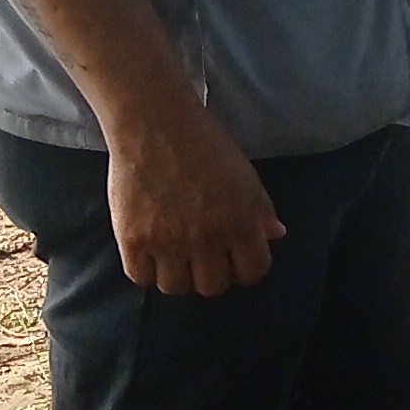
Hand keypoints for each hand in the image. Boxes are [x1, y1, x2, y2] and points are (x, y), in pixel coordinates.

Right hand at [107, 101, 286, 296]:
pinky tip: (149, 249)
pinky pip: (141, 277)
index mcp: (241, 222)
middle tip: (202, 256)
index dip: (245, 268)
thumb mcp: (245, 175)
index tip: (233, 259)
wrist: (154, 122)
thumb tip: (276, 236)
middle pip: (213, 287)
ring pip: (176, 287)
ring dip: (177, 274)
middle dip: (211, 274)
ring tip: (173, 253)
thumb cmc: (204, 144)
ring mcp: (168, 241)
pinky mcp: (133, 239)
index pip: (252, 272)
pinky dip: (146, 269)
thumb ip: (261, 210)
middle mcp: (207, 237)